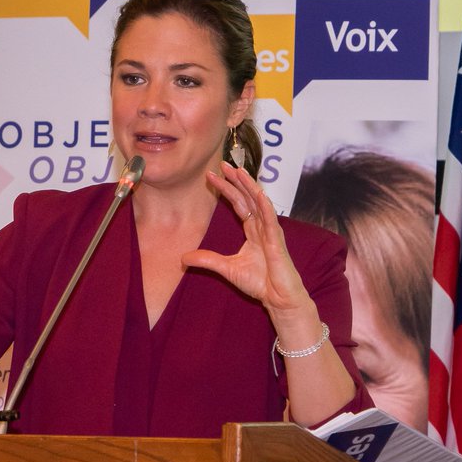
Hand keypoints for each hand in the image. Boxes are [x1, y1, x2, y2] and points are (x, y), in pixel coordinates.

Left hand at [182, 162, 310, 313]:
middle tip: (222, 164)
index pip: (238, 204)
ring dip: (249, 185)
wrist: (277, 297)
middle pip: (247, 197)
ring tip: (238, 170)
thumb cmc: (259, 282)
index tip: (211, 176)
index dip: (226, 189)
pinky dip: (264, 204)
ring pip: (259, 202)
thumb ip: (207, 260)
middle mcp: (262, 226)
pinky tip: (257, 191)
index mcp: (253, 231)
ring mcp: (271, 231)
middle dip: (236, 180)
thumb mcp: (226, 268)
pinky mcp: (277, 239)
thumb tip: (183, 258)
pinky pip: (270, 218)